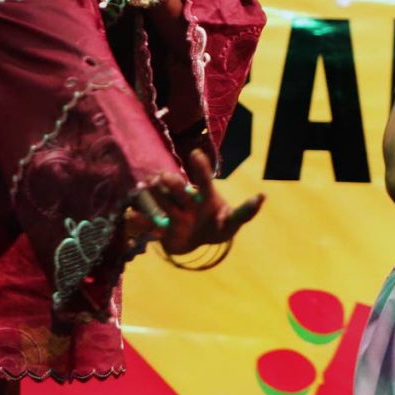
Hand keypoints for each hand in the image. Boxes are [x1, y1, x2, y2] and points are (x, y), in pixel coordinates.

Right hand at [135, 149, 264, 255]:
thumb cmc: (217, 224)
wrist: (196, 240)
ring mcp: (169, 210)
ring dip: (155, 202)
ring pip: (160, 201)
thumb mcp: (231, 221)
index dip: (201, 168)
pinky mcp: (155, 227)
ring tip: (152, 206)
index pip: (204, 179)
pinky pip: (144, 222)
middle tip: (164, 178)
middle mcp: (184, 197)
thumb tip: (263, 196)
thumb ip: (245, 211)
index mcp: (204, 194)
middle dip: (173, 184)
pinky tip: (131, 216)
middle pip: (177, 187)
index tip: (196, 154)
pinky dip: (138, 220)